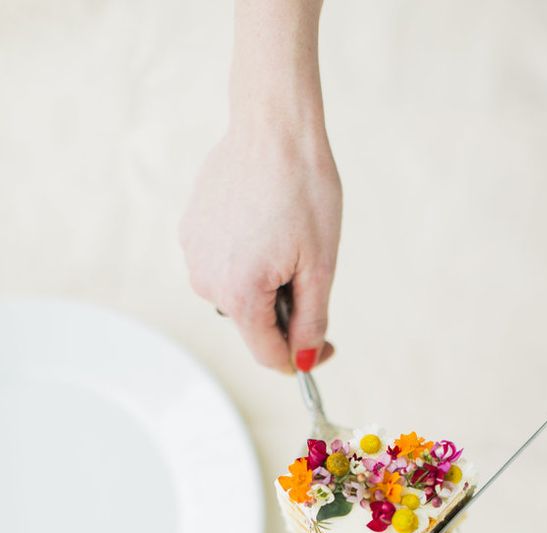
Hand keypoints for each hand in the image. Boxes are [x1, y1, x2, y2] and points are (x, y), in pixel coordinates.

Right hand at [180, 124, 341, 372]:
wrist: (273, 126)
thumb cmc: (304, 190)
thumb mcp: (320, 265)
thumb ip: (311, 321)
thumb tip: (306, 361)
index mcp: (241, 295)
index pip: (268, 354)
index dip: (301, 357)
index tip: (325, 347)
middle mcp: (207, 282)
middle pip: (253, 324)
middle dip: (284, 312)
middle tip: (309, 272)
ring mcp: (194, 255)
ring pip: (238, 294)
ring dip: (264, 283)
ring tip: (285, 239)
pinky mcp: (190, 231)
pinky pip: (223, 264)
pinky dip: (246, 257)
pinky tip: (265, 224)